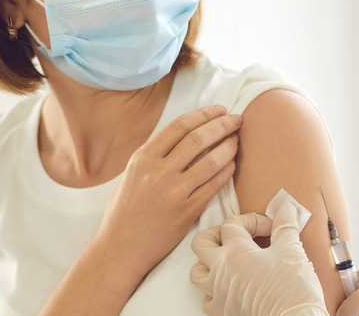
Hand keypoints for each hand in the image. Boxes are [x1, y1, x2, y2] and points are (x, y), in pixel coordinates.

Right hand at [97, 105, 241, 275]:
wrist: (121, 248)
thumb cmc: (127, 210)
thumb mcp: (133, 173)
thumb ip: (156, 154)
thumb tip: (188, 132)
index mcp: (143, 157)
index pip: (180, 125)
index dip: (204, 114)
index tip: (220, 110)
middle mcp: (157, 171)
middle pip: (199, 138)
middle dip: (223, 125)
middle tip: (237, 119)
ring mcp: (173, 192)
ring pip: (211, 160)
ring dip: (229, 146)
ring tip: (237, 140)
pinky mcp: (186, 212)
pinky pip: (214, 185)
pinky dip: (227, 171)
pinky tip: (233, 165)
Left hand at [190, 202, 327, 315]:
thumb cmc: (292, 286)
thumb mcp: (292, 249)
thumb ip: (285, 226)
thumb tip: (286, 208)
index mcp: (236, 251)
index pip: (232, 223)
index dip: (253, 220)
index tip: (271, 228)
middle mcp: (221, 270)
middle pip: (200, 243)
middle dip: (215, 234)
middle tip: (232, 235)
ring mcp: (219, 292)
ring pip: (197, 273)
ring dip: (207, 263)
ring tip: (225, 260)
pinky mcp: (223, 311)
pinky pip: (206, 300)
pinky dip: (213, 292)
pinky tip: (229, 287)